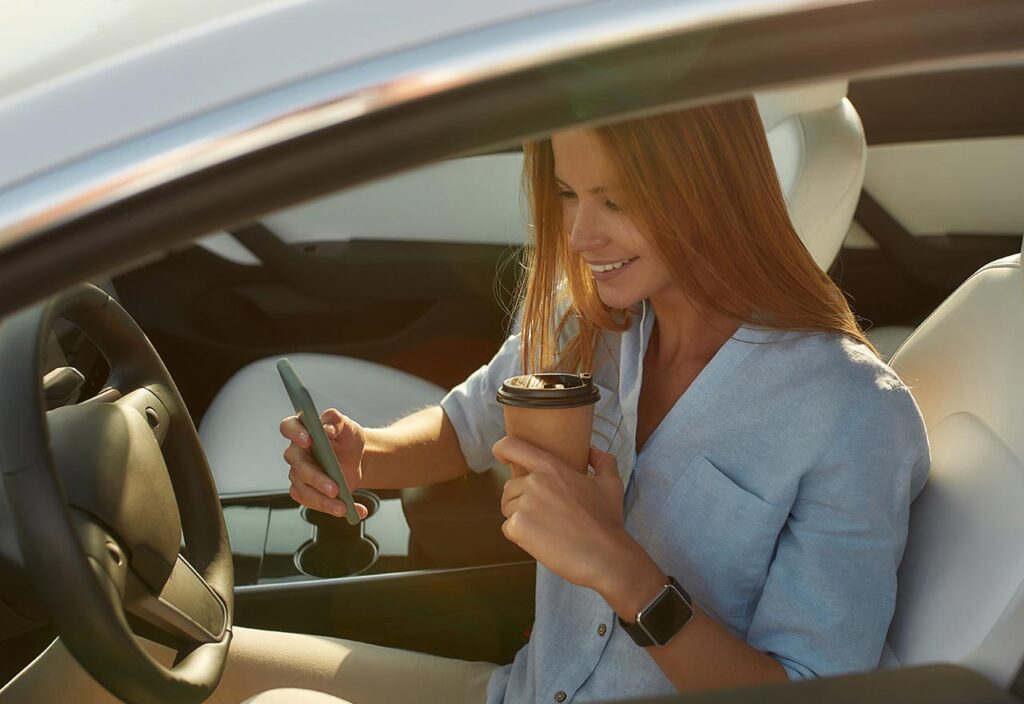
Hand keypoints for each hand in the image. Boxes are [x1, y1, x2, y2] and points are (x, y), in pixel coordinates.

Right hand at [280, 407, 367, 518]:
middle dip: (317, 479)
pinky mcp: (305, 492)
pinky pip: (314, 503)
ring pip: (304, 490)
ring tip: (343, 507)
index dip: (295, 434)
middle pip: (298, 466)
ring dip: (324, 501)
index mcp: (302, 431)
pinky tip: (352, 510)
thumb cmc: (348, 439)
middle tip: (334, 488)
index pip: (288, 427)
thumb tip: (328, 428)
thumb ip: (337, 421)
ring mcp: (299, 474)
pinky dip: (333, 509)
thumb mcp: (348, 427)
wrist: (357, 459)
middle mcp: (296, 453)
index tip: (308, 440)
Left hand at [492, 437, 629, 589]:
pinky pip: (508, 528)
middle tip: (545, 515)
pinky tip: (542, 540)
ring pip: (508, 508)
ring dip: (521, 518)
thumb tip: (592, 451)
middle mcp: (534, 482)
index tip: (502, 457)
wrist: (605, 555)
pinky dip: (521, 536)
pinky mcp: (518, 528)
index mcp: (550, 466)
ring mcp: (524, 505)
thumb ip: (602, 460)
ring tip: (546, 528)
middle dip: (521, 499)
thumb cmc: (608, 520)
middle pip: (510, 486)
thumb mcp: (611, 483)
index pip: (511, 446)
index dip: (502, 449)